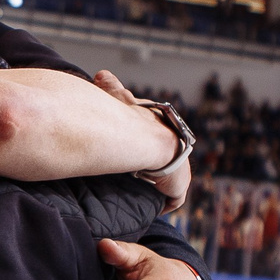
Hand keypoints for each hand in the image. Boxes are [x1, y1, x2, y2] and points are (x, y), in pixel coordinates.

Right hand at [93, 71, 186, 210]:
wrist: (151, 140)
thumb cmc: (136, 120)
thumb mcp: (121, 100)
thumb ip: (112, 88)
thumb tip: (100, 74)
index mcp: (165, 133)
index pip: (156, 144)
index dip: (145, 153)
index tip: (130, 161)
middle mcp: (175, 151)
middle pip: (163, 165)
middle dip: (150, 173)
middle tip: (130, 181)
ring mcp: (179, 170)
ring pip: (166, 182)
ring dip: (153, 188)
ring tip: (135, 195)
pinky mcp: (179, 187)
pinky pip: (171, 199)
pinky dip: (160, 203)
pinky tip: (147, 205)